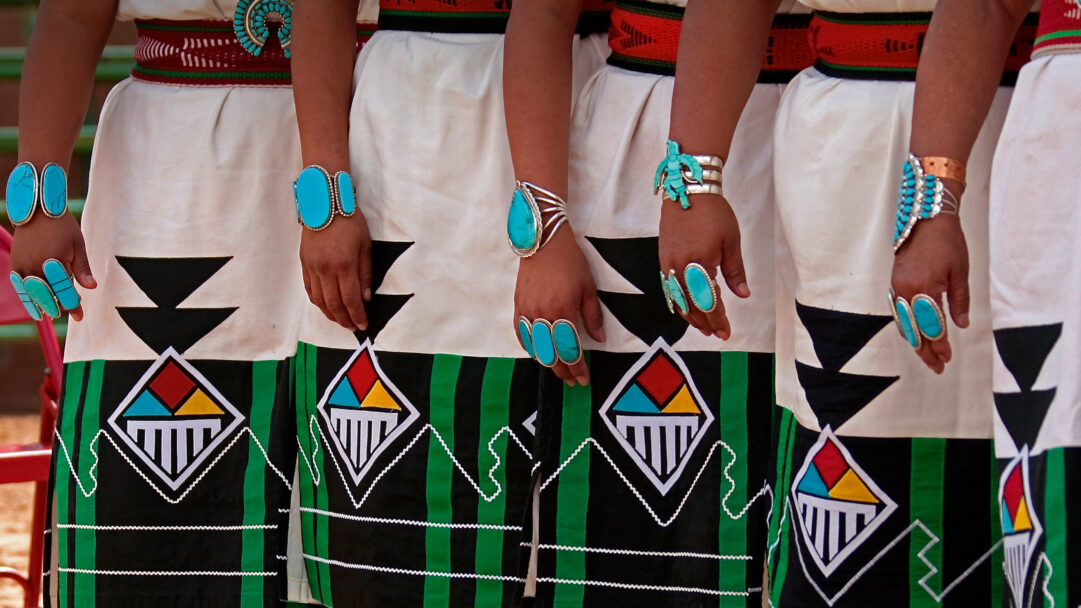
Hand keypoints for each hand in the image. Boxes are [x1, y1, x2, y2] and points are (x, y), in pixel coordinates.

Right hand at [11, 213, 94, 320]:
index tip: (80, 316)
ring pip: (33, 294)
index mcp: (55, 262)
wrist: (37, 210)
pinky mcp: (15, 264)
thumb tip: (91, 287)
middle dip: (60, 307)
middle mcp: (36, 266)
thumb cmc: (62, 227)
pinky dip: (28, 298)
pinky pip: (21, 287)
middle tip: (72, 311)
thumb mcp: (77, 245)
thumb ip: (82, 268)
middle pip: (48, 296)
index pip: (65, 291)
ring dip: (43, 305)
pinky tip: (35, 307)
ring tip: (53, 312)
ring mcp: (23, 266)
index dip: (73, 305)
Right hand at [300, 214, 371, 330]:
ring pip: (319, 300)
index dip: (357, 315)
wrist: (324, 203)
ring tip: (341, 321)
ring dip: (330, 314)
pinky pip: (310, 289)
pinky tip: (325, 307)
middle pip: (334, 304)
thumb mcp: (365, 246)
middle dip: (344, 319)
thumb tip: (366, 297)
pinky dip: (318, 302)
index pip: (350, 299)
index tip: (363, 325)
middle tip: (353, 327)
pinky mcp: (304, 264)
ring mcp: (312, 267)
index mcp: (344, 264)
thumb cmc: (349, 222)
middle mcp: (325, 269)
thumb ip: (365, 273)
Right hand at [515, 228, 604, 385]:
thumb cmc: (570, 261)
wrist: (543, 242)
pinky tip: (538, 353)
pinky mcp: (518, 307)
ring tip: (558, 370)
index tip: (584, 379)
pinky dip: (530, 347)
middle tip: (572, 380)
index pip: (570, 350)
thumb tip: (599, 338)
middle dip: (563, 370)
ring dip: (548, 363)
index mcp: (562, 312)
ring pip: (536, 348)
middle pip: (552, 354)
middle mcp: (542, 316)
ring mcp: (527, 312)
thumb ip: (592, 315)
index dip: (577, 368)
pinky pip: (522, 334)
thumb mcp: (588, 287)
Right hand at [658, 192, 748, 338]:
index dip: (717, 320)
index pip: (708, 302)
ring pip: (677, 300)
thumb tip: (743, 294)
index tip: (726, 332)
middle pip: (691, 305)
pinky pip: (669, 289)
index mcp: (700, 263)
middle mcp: (680, 268)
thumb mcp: (731, 241)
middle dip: (704, 323)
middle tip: (717, 334)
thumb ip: (735, 271)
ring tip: (703, 326)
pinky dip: (679, 302)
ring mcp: (668, 264)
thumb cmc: (714, 213)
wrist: (687, 190)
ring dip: (690, 316)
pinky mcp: (663, 259)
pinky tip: (687, 308)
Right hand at [890, 183, 968, 373]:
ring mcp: (898, 287)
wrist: (925, 218)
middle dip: (926, 350)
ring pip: (904, 323)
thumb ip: (960, 301)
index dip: (940, 346)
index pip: (932, 326)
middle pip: (915, 330)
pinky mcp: (895, 283)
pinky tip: (914, 334)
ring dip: (915, 341)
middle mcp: (907, 291)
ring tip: (926, 355)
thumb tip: (961, 325)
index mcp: (926, 289)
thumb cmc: (948, 242)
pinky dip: (906, 326)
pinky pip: (899, 311)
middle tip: (937, 367)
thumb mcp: (961, 271)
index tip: (948, 359)